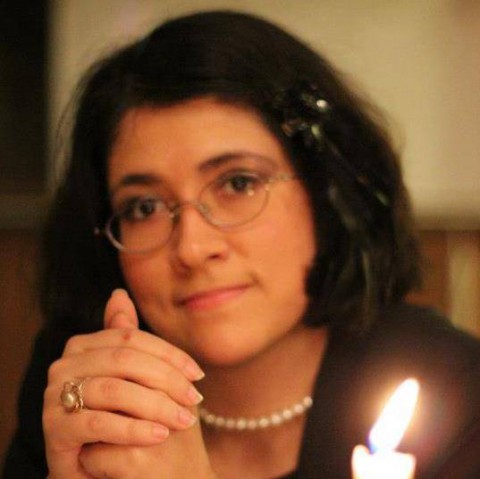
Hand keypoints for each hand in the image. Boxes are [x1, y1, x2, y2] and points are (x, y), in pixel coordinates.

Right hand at [43, 289, 206, 478]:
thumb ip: (123, 337)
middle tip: (195, 399)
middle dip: (167, 379)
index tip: (198, 374)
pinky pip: (99, 423)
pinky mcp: (53, 429)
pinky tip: (159, 436)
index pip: (133, 339)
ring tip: (183, 420)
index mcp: (83, 345)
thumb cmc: (118, 415)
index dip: (170, 355)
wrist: (94, 467)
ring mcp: (53, 396)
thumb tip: (118, 293)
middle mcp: (64, 365)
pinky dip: (134, 429)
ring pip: (115, 390)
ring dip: (156, 405)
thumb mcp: (127, 376)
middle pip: (126, 360)